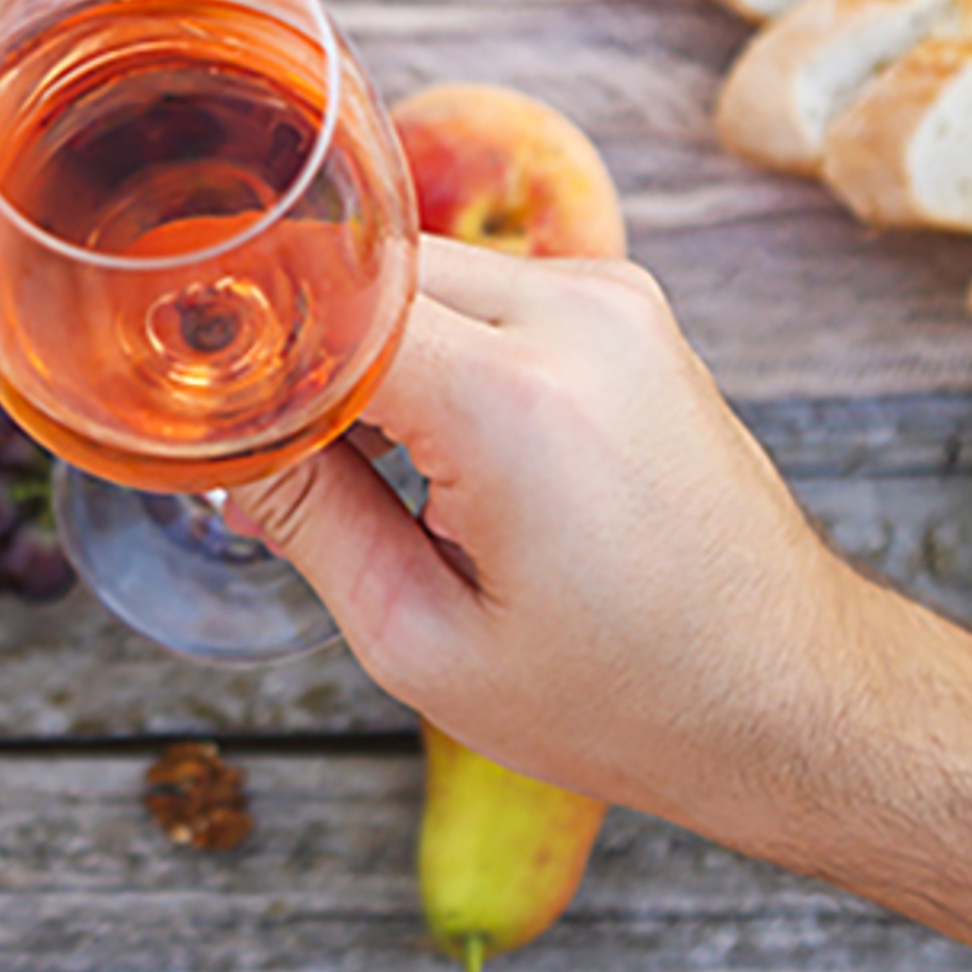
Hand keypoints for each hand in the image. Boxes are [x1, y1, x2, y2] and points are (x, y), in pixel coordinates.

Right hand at [223, 241, 869, 822]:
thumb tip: (216, 449)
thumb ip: (306, 521)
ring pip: (418, 271)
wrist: (800, 700)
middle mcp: (576, 315)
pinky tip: (416, 448)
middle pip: (363, 271)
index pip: (319, 303)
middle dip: (290, 343)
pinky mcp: (629, 311)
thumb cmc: (631, 699)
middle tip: (238, 438)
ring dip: (361, 346)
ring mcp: (614, 300)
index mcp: (516, 399)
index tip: (171, 381)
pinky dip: (428, 347)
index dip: (231, 336)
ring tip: (343, 467)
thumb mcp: (426, 641)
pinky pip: (484, 292)